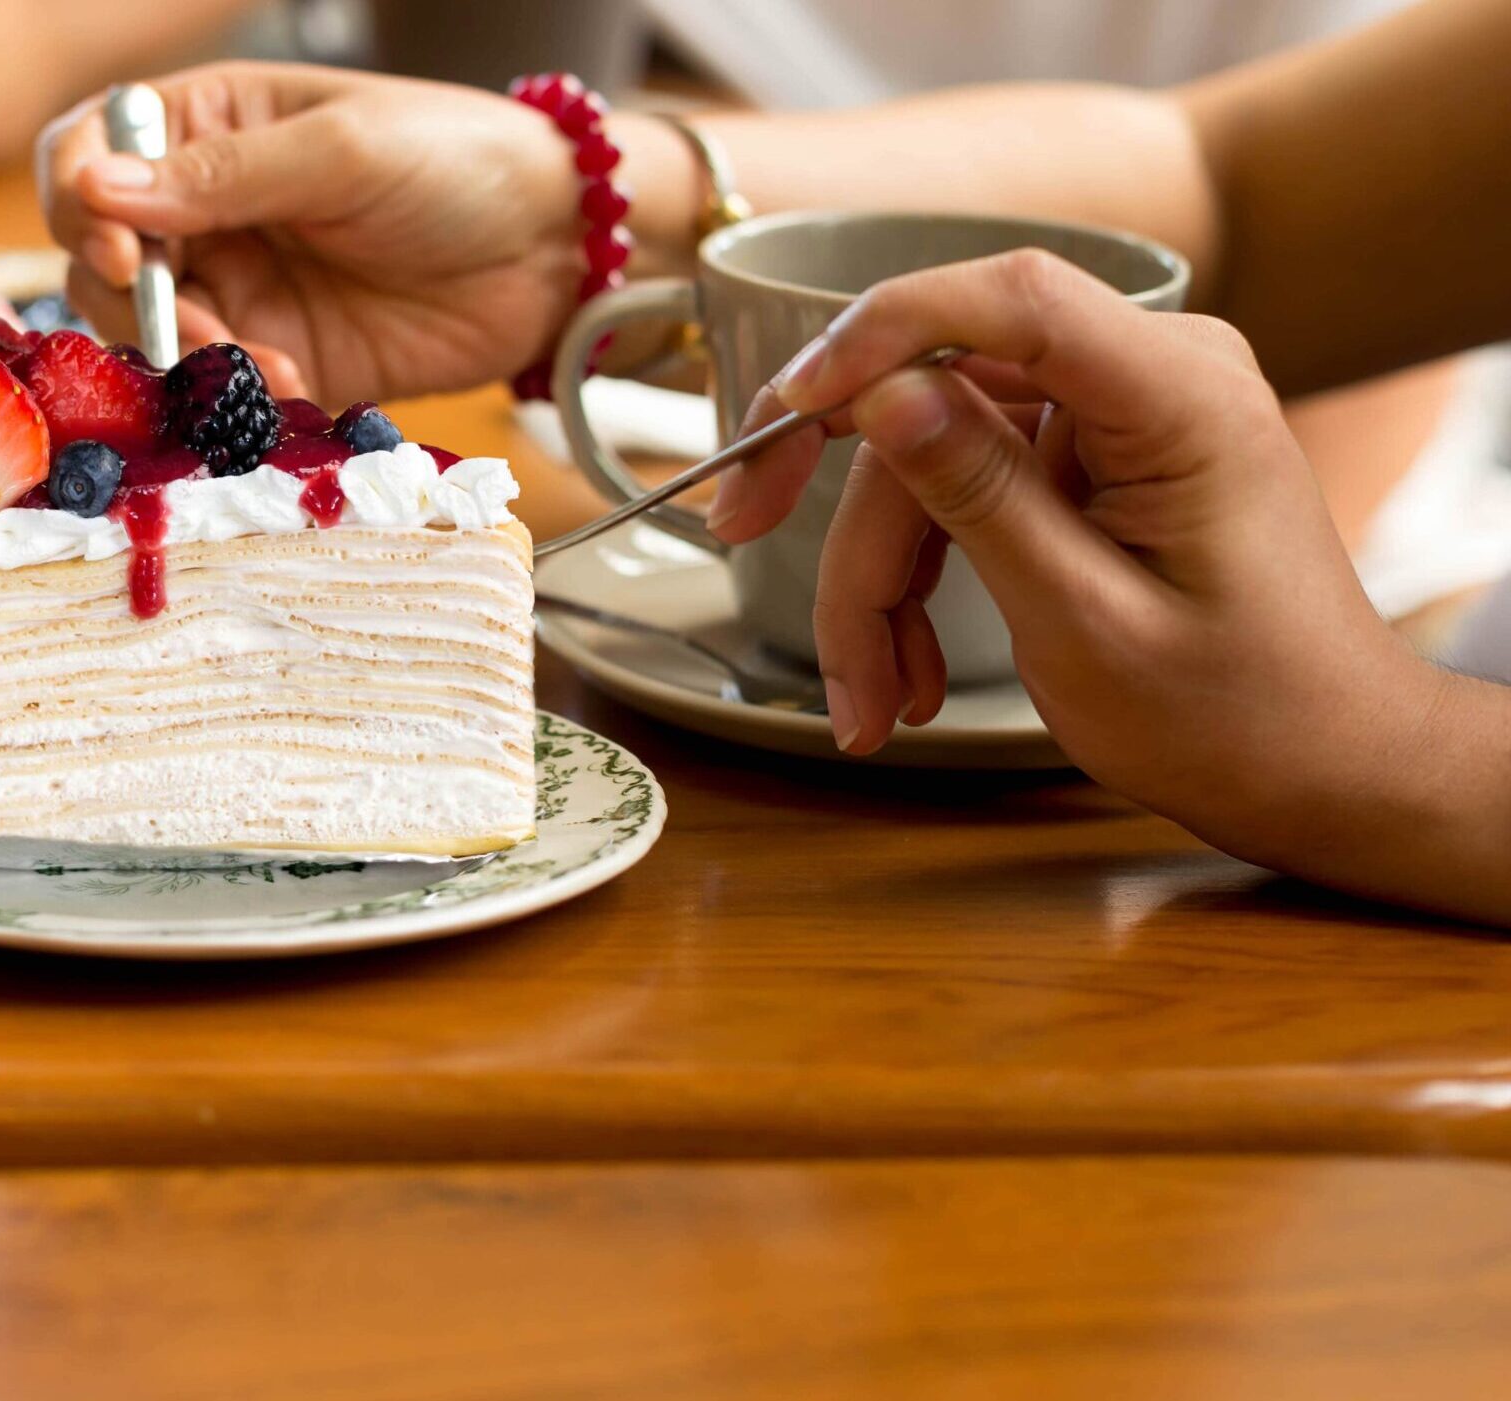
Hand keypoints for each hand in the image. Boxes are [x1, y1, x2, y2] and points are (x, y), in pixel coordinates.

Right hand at [38, 62, 648, 400]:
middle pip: (103, 258)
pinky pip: (218, 385)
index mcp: (208, 125)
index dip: (81, 204)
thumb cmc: (457, 162)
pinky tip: (298, 382)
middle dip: (138, 302)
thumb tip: (96, 186)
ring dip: (190, 357)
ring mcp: (236, 286)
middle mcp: (204, 208)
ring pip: (152, 333)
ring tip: (267, 362)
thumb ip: (222, 176)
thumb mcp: (340, 152)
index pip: (90, 154)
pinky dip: (239, 393)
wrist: (556, 249)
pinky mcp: (274, 356)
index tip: (125, 255)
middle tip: (206, 330)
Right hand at [709, 250, 1510, 920]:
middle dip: (847, 507)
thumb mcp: (1087, 624)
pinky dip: (919, 580)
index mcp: (1179, 397)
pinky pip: (965, 489)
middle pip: (939, 394)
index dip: (880, 332)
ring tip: (869, 702)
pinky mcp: (1089, 458)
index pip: (1011, 299)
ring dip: (876, 580)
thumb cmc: (1238, 719)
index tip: (787, 407)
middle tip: (734, 540)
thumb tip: (882, 395)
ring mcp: (1116, 415)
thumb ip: (984, 499)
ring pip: (930, 456)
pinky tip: (909, 676)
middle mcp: (1149, 377)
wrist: (1324, 773)